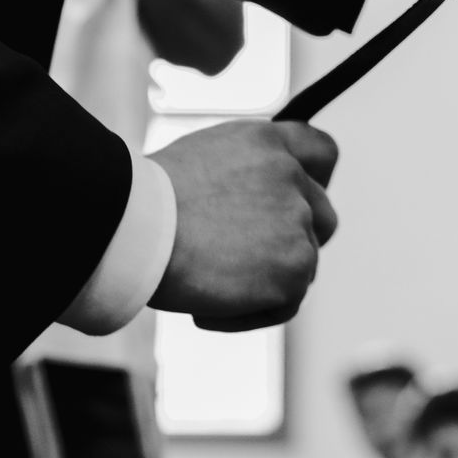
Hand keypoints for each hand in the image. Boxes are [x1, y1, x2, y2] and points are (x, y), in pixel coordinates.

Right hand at [147, 120, 338, 331]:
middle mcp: (292, 178)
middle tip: (247, 262)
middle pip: (322, 218)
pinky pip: (286, 303)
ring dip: (264, 281)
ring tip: (206, 286)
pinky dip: (250, 314)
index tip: (299, 202)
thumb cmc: (145, 202)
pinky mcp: (294, 270)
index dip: (316, 181)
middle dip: (294, 242)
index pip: (322, 152)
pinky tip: (206, 310)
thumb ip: (245, 176)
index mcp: (268, 143)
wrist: (136, 228)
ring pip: (302, 265)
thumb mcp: (203, 161)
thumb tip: (254, 209)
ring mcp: (298, 224)